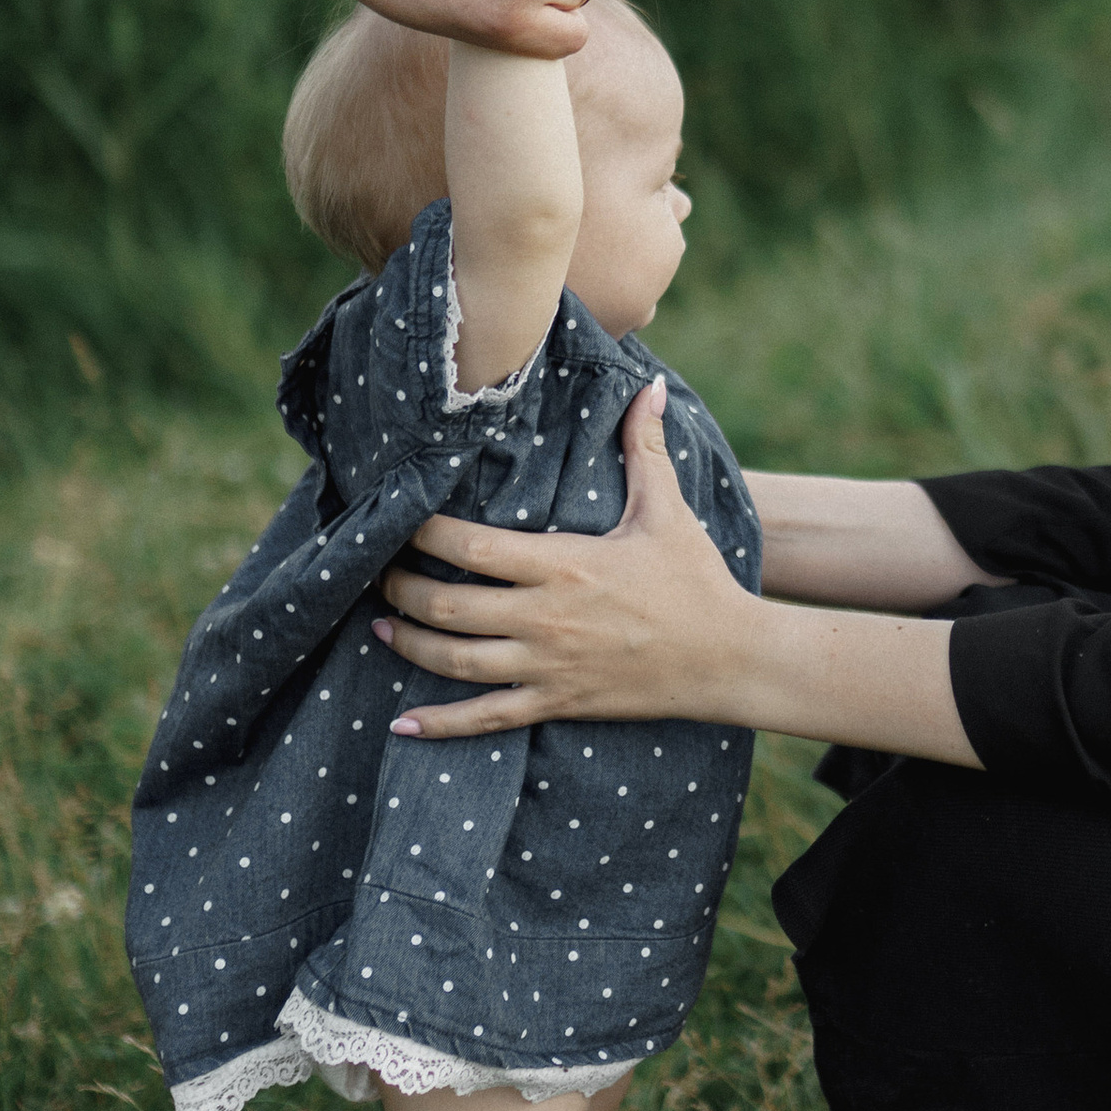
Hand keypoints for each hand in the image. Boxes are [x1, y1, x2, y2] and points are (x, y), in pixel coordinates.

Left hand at [379, 380, 745, 735]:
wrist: (730, 658)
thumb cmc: (696, 580)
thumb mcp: (667, 511)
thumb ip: (646, 448)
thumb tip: (653, 386)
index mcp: (563, 564)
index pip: (469, 546)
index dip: (421, 534)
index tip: (398, 520)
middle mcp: (545, 617)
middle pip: (446, 606)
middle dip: (400, 590)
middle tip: (379, 575)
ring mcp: (547, 666)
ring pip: (454, 661)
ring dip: (408, 644)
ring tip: (381, 628)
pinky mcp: (557, 703)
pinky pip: (486, 719)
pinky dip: (439, 724)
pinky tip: (402, 722)